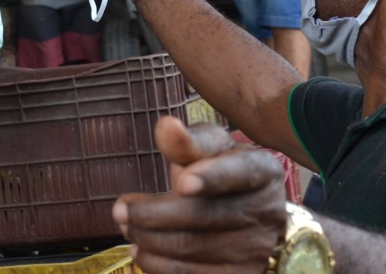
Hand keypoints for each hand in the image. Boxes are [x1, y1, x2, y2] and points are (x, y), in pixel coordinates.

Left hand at [113, 117, 287, 273]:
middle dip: (153, 214)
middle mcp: (266, 212)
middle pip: (204, 216)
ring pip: (193, 249)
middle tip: (119, 209)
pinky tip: (142, 250)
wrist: (248, 210)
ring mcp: (255, 250)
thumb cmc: (222, 170)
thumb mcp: (210, 147)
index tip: (182, 182)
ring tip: (127, 227)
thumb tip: (166, 126)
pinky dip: (158, 265)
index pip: (238, 173)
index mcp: (262, 171)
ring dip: (149, 239)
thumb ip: (187, 140)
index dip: (211, 178)